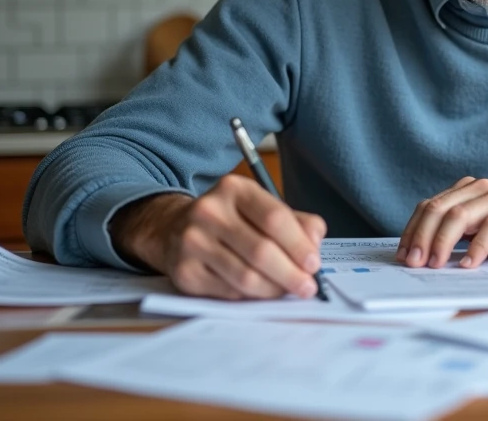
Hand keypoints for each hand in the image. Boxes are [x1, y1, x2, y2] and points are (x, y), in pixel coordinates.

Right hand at [109, 175, 326, 299]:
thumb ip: (296, 222)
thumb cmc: (231, 220)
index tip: (314, 263)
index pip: (274, 218)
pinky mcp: (184, 272)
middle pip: (261, 251)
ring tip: (287, 291)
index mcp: (234, 189)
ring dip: (273, 290)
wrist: (173, 229)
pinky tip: (259, 292)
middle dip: (291, 274)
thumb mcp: (261, 207)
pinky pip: (228, 292)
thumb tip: (314, 246)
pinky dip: (250, 296)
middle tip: (307, 287)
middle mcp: (209, 212)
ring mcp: (192, 242)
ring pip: (245, 277)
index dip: (299, 245)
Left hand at [396, 177, 487, 268]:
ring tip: (435, 264)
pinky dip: (477, 247)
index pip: (430, 206)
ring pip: (460, 214)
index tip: (403, 254)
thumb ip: (459, 235)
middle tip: (414, 262)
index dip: (412, 230)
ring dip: (443, 241)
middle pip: (440, 208)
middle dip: (422, 236)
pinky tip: (468, 264)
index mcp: (468, 191)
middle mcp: (481, 189)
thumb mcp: (483, 232)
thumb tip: (422, 256)